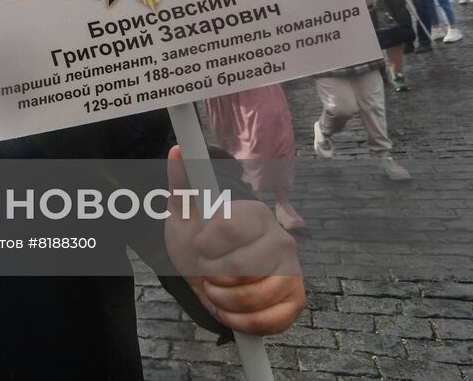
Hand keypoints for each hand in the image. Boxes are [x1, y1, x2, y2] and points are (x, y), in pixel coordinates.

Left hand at [163, 146, 304, 334]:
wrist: (212, 276)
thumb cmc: (199, 244)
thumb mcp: (183, 215)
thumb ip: (182, 185)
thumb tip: (176, 151)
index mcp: (255, 213)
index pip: (228, 229)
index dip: (204, 246)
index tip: (200, 247)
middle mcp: (282, 239)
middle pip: (240, 266)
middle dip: (212, 275)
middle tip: (208, 271)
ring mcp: (293, 271)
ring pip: (252, 296)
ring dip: (222, 299)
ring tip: (218, 288)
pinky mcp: (296, 300)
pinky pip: (268, 321)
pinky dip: (240, 321)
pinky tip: (232, 308)